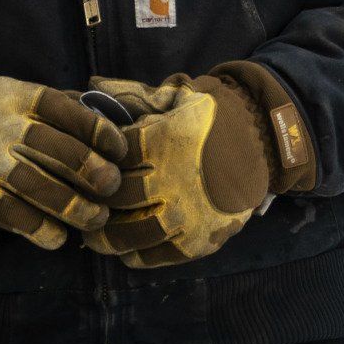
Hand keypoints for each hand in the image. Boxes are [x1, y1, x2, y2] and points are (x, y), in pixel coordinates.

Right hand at [0, 71, 126, 250]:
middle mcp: (6, 128)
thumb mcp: (11, 93)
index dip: (100, 132)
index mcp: (18, 98)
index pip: (68, 112)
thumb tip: (105, 115)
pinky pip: (16, 216)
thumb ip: (53, 105)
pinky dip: (42, 230)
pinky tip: (59, 237)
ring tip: (96, 217)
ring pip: (43, 188)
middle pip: (61, 152)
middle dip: (94, 172)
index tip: (118, 149)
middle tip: (112, 187)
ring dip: (76, 208)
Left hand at [83, 63, 314, 268]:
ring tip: (94, 236)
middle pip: (118, 196)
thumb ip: (132, 94)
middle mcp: (173, 180)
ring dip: (108, 237)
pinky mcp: (200, 240)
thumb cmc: (210, 119)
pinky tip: (126, 252)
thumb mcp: (174, 97)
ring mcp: (187, 214)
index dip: (93, 164)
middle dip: (96, 199)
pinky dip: (138, 257)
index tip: (84, 168)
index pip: (113, 159)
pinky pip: (160, 255)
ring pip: (133, 232)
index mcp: (163, 142)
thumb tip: (92, 87)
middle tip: (81, 203)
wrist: (262, 144)